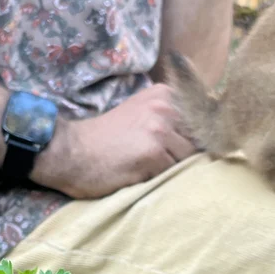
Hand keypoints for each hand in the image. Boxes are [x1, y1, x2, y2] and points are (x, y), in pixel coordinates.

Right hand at [32, 84, 196, 197]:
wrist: (70, 152)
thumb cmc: (103, 139)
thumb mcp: (138, 114)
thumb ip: (167, 118)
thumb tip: (204, 135)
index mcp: (164, 94)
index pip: (201, 120)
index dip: (193, 138)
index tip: (177, 149)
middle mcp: (165, 107)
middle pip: (197, 141)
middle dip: (183, 155)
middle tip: (158, 162)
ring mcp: (159, 129)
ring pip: (186, 159)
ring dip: (171, 169)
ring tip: (146, 168)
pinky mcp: (153, 153)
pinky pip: (171, 174)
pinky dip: (159, 179)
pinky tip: (138, 174)